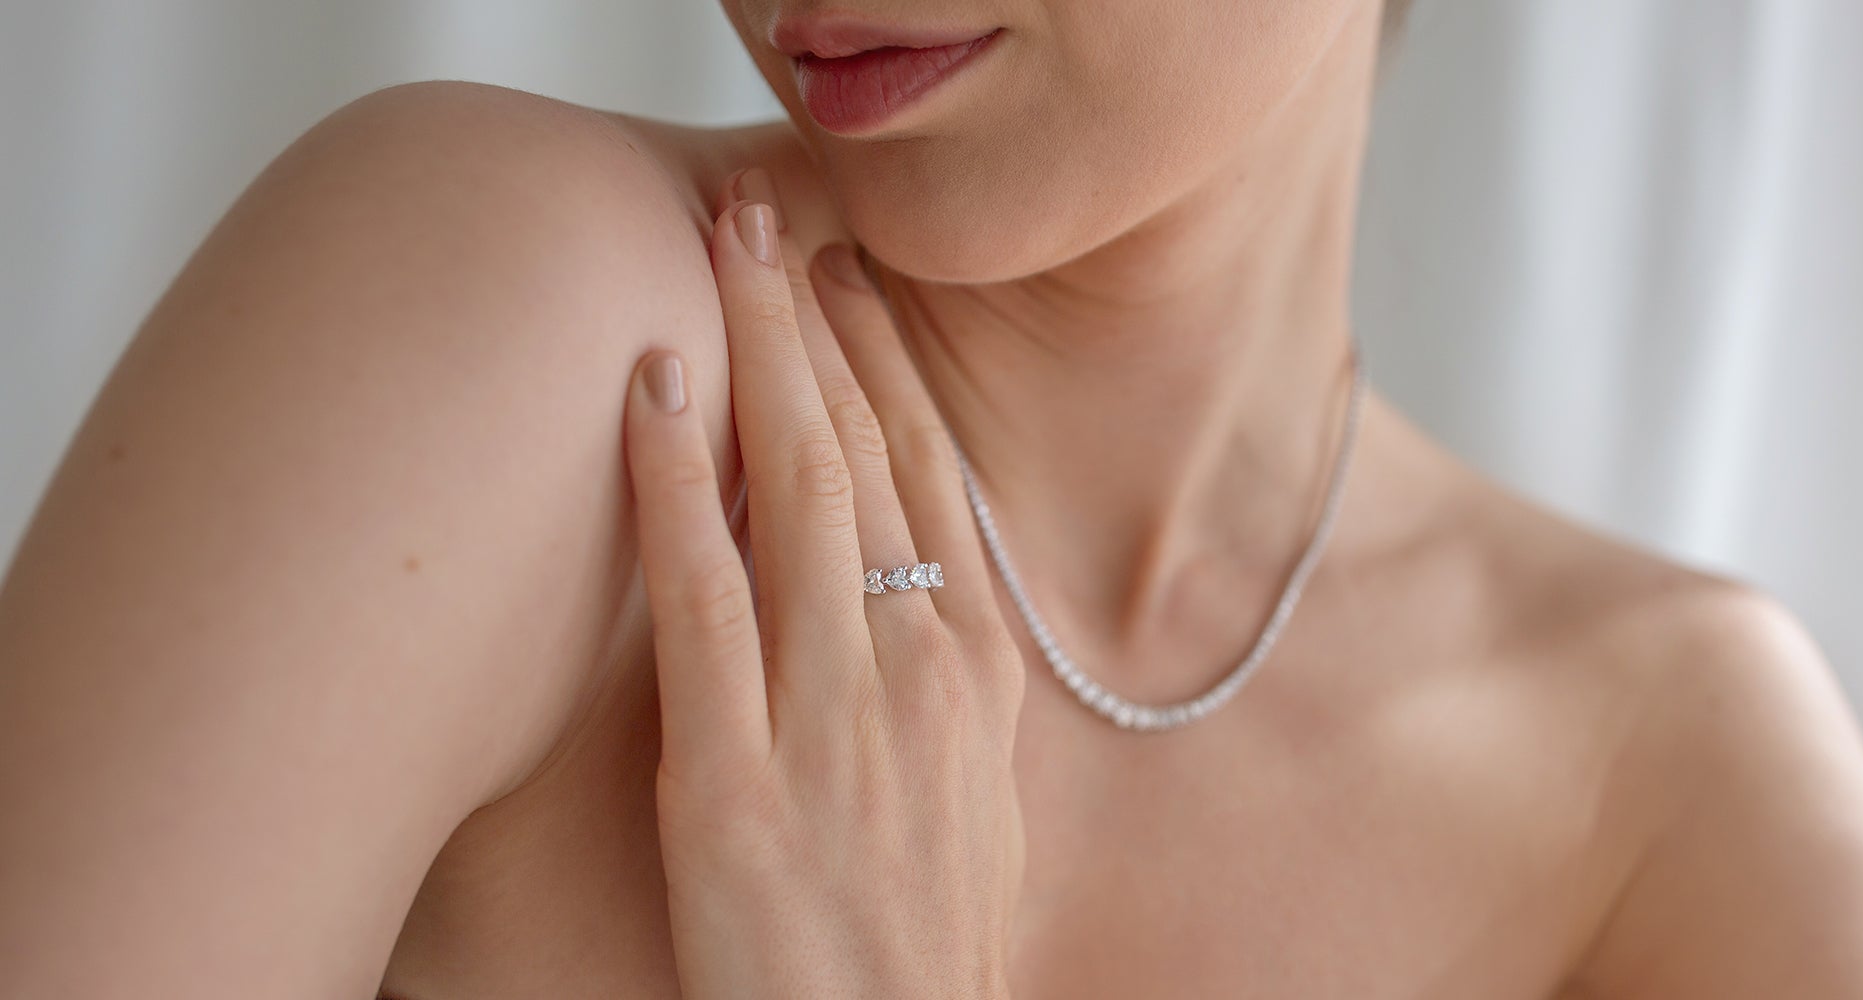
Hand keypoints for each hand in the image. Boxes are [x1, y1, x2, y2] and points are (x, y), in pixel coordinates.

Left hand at [621, 167, 1026, 999]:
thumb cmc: (921, 942)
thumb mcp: (970, 794)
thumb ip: (939, 680)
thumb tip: (905, 589)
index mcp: (976, 670)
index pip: (928, 473)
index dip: (882, 360)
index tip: (844, 274)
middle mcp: (918, 669)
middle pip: (864, 454)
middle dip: (812, 321)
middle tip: (764, 214)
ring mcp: (834, 717)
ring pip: (797, 494)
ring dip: (755, 355)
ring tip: (717, 250)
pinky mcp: (739, 776)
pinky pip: (707, 599)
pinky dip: (678, 484)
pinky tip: (655, 392)